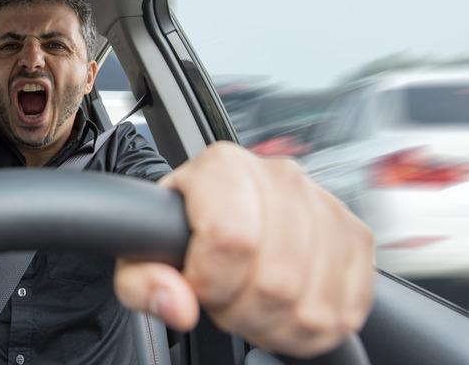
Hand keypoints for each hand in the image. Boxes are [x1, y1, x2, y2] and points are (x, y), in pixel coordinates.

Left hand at [114, 142, 374, 357]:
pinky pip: (345, 310)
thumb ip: (141, 281)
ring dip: (274, 324)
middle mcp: (280, 178)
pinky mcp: (356, 238)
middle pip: (276, 279)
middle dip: (241, 311)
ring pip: (312, 303)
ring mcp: (326, 206)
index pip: (232, 237)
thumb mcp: (140, 253)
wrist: (221, 214)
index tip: (198, 285)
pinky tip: (281, 310)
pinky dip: (310, 329)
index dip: (211, 281)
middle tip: (222, 300)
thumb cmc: (183, 231)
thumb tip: (177, 304)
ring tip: (249, 304)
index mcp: (223, 168)